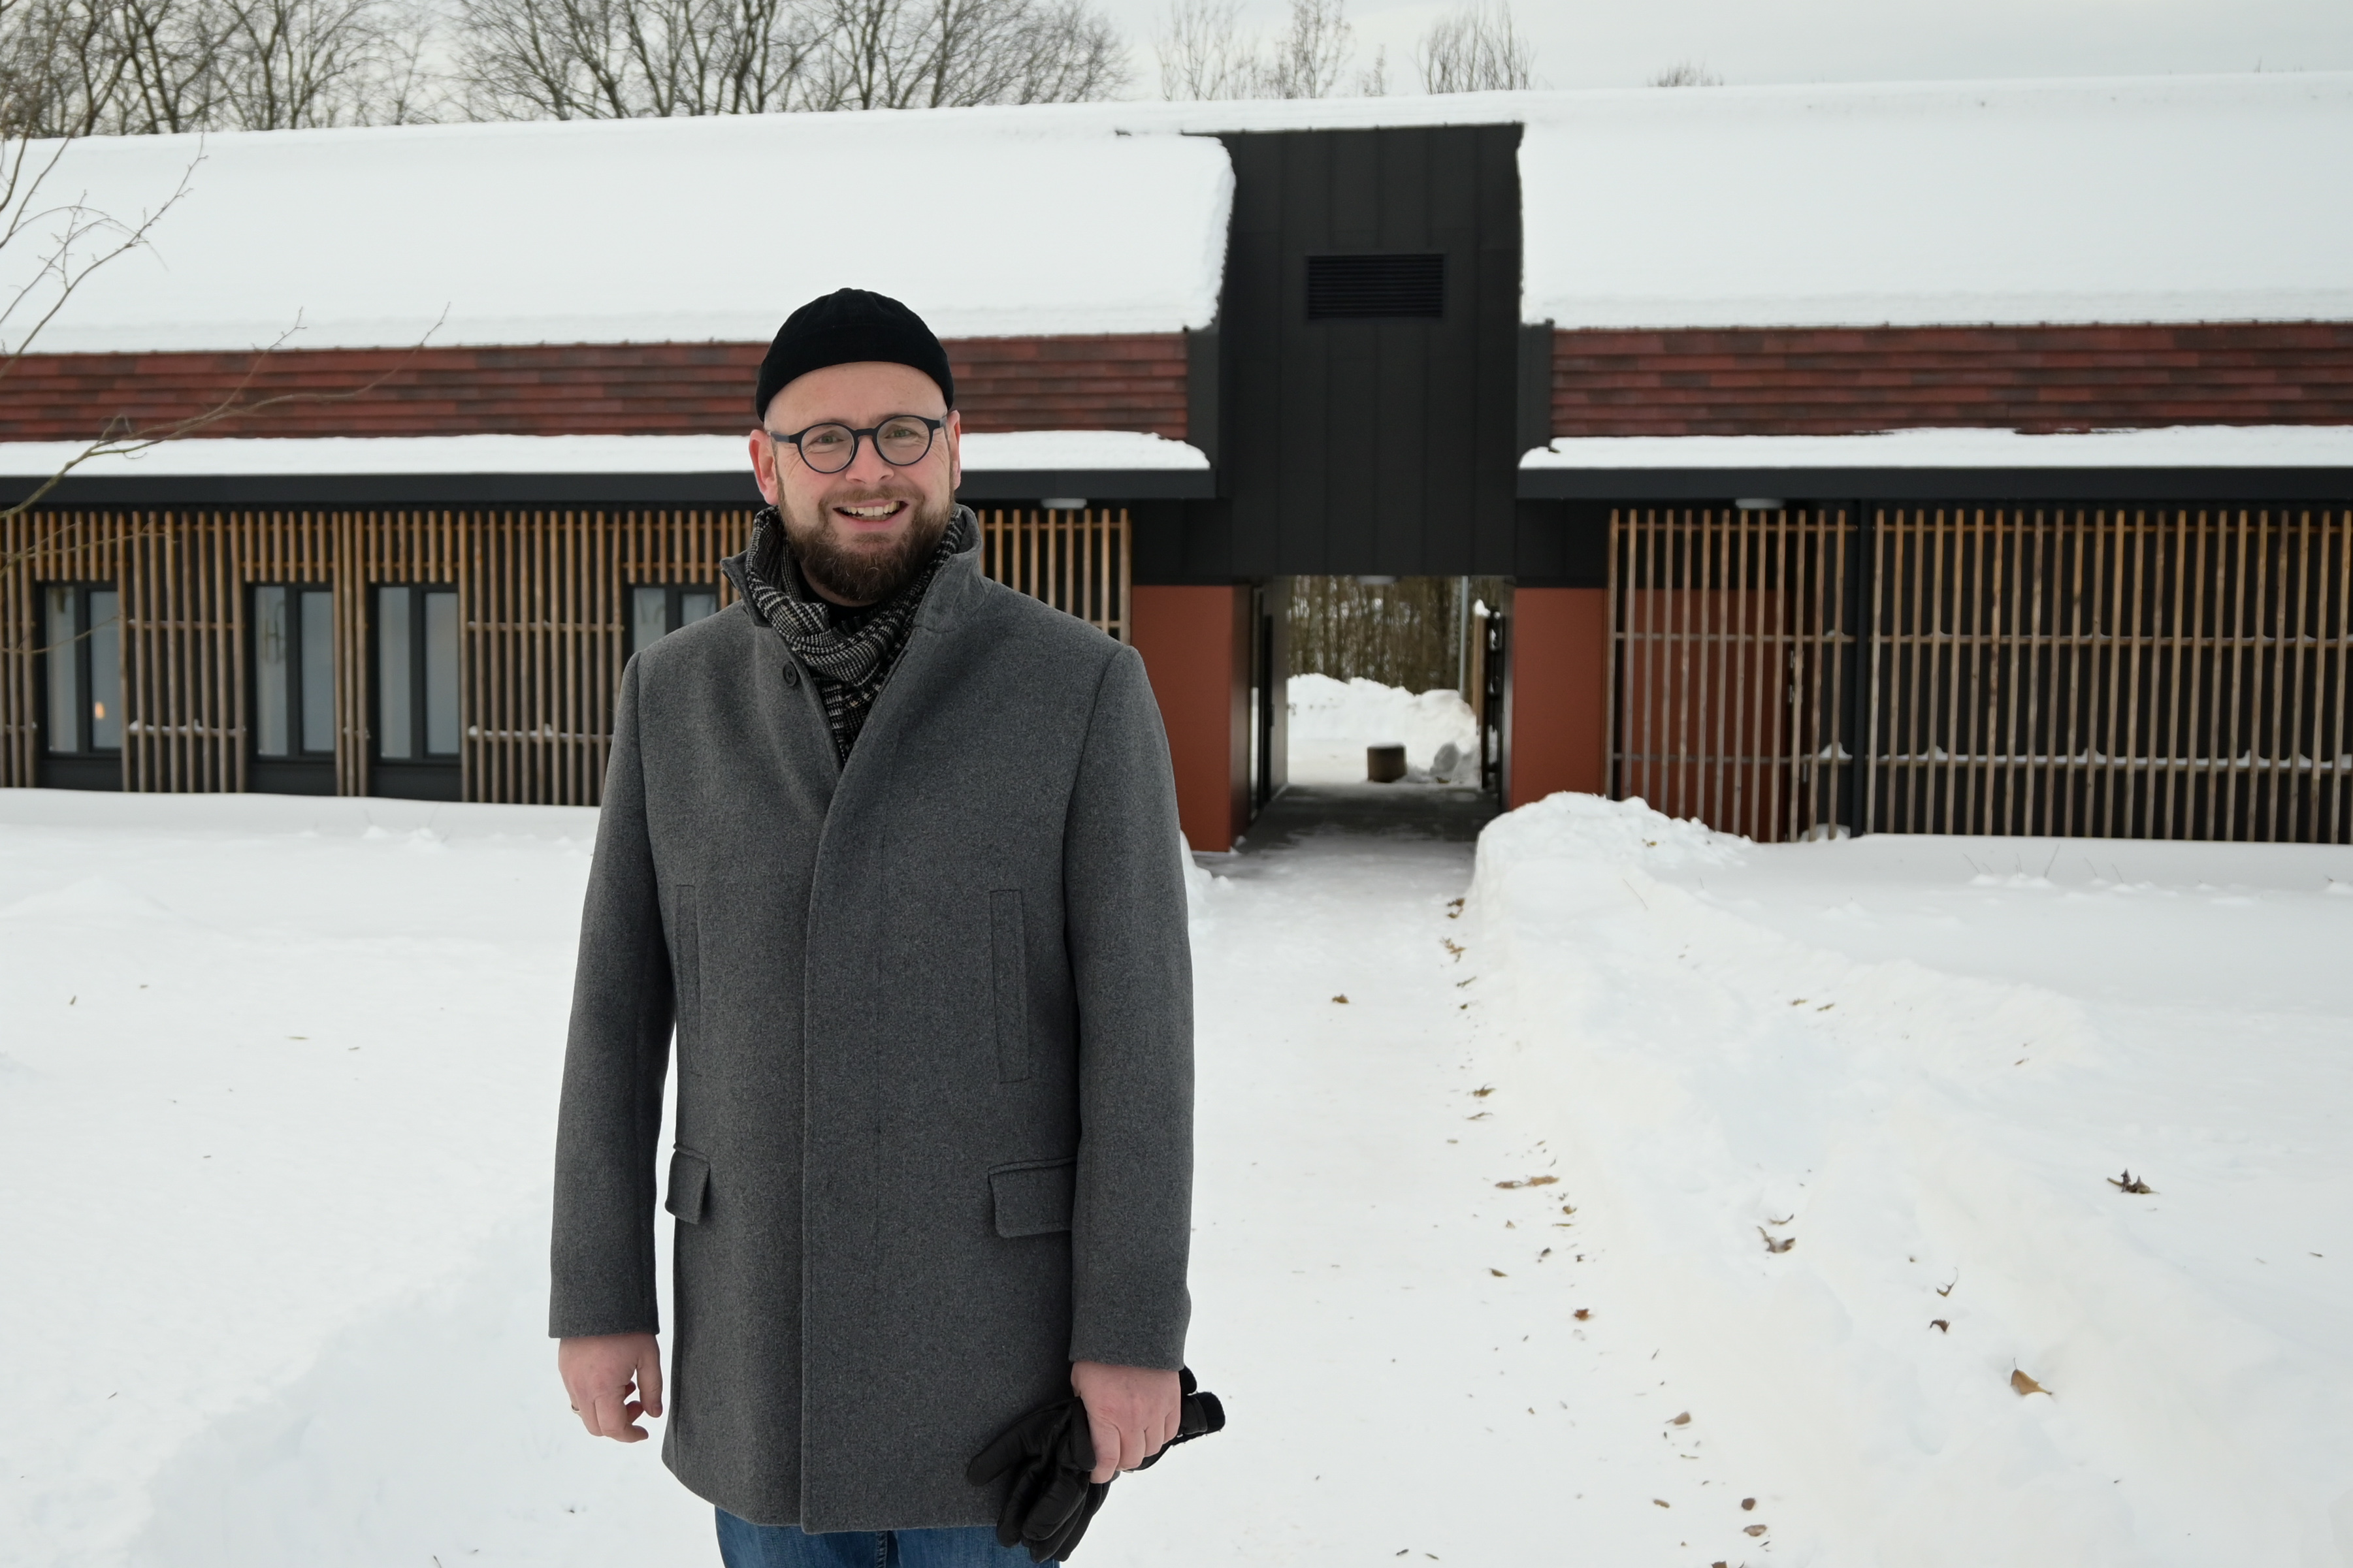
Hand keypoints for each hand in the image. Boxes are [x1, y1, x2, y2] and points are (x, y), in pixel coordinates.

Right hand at [559, 1332, 663, 1442]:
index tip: (644, 1432)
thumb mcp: (648, 1357)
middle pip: (596, 1427)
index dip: (631, 1435)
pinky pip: (577, 1396)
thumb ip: (653, 1390)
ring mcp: (569, 1379)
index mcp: (601, 1388)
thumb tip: (654, 1414)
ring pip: (584, 1413)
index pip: (613, 1428)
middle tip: (638, 1404)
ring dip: (605, 1411)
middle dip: (619, 1424)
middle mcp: (580, 1388)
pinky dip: (594, 1397)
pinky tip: (611, 1376)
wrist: (599, 1297)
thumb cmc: (627, 1326)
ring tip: (625, 1385)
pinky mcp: (564, 1370)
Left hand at [1070, 1360, 1180, 1483]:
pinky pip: (1169, 1432)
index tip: (1097, 1474)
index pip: (1106, 1461)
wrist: (1131, 1327)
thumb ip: (1086, 1411)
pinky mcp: (1172, 1402)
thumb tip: (1088, 1432)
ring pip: (1151, 1449)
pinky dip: (1159, 1436)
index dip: (1100, 1473)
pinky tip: (1149, 1429)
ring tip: (1131, 1440)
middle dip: (1120, 1462)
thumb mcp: (1081, 1385)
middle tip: (1113, 1454)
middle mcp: (1133, 1418)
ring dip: (1140, 1449)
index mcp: (1106, 1414)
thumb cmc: (1100, 1355)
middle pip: (1131, 1459)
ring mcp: (1155, 1410)